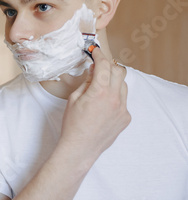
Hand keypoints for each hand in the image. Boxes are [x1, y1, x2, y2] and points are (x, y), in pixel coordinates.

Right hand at [59, 48, 130, 162]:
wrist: (80, 148)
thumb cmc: (72, 125)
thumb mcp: (74, 99)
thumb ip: (86, 82)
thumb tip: (93, 72)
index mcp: (100, 92)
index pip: (104, 65)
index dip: (99, 55)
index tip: (95, 51)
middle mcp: (115, 99)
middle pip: (119, 71)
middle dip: (108, 66)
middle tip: (98, 67)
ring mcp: (122, 109)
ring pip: (123, 86)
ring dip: (113, 81)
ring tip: (100, 87)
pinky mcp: (125, 118)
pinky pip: (123, 101)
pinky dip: (114, 97)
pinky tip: (102, 106)